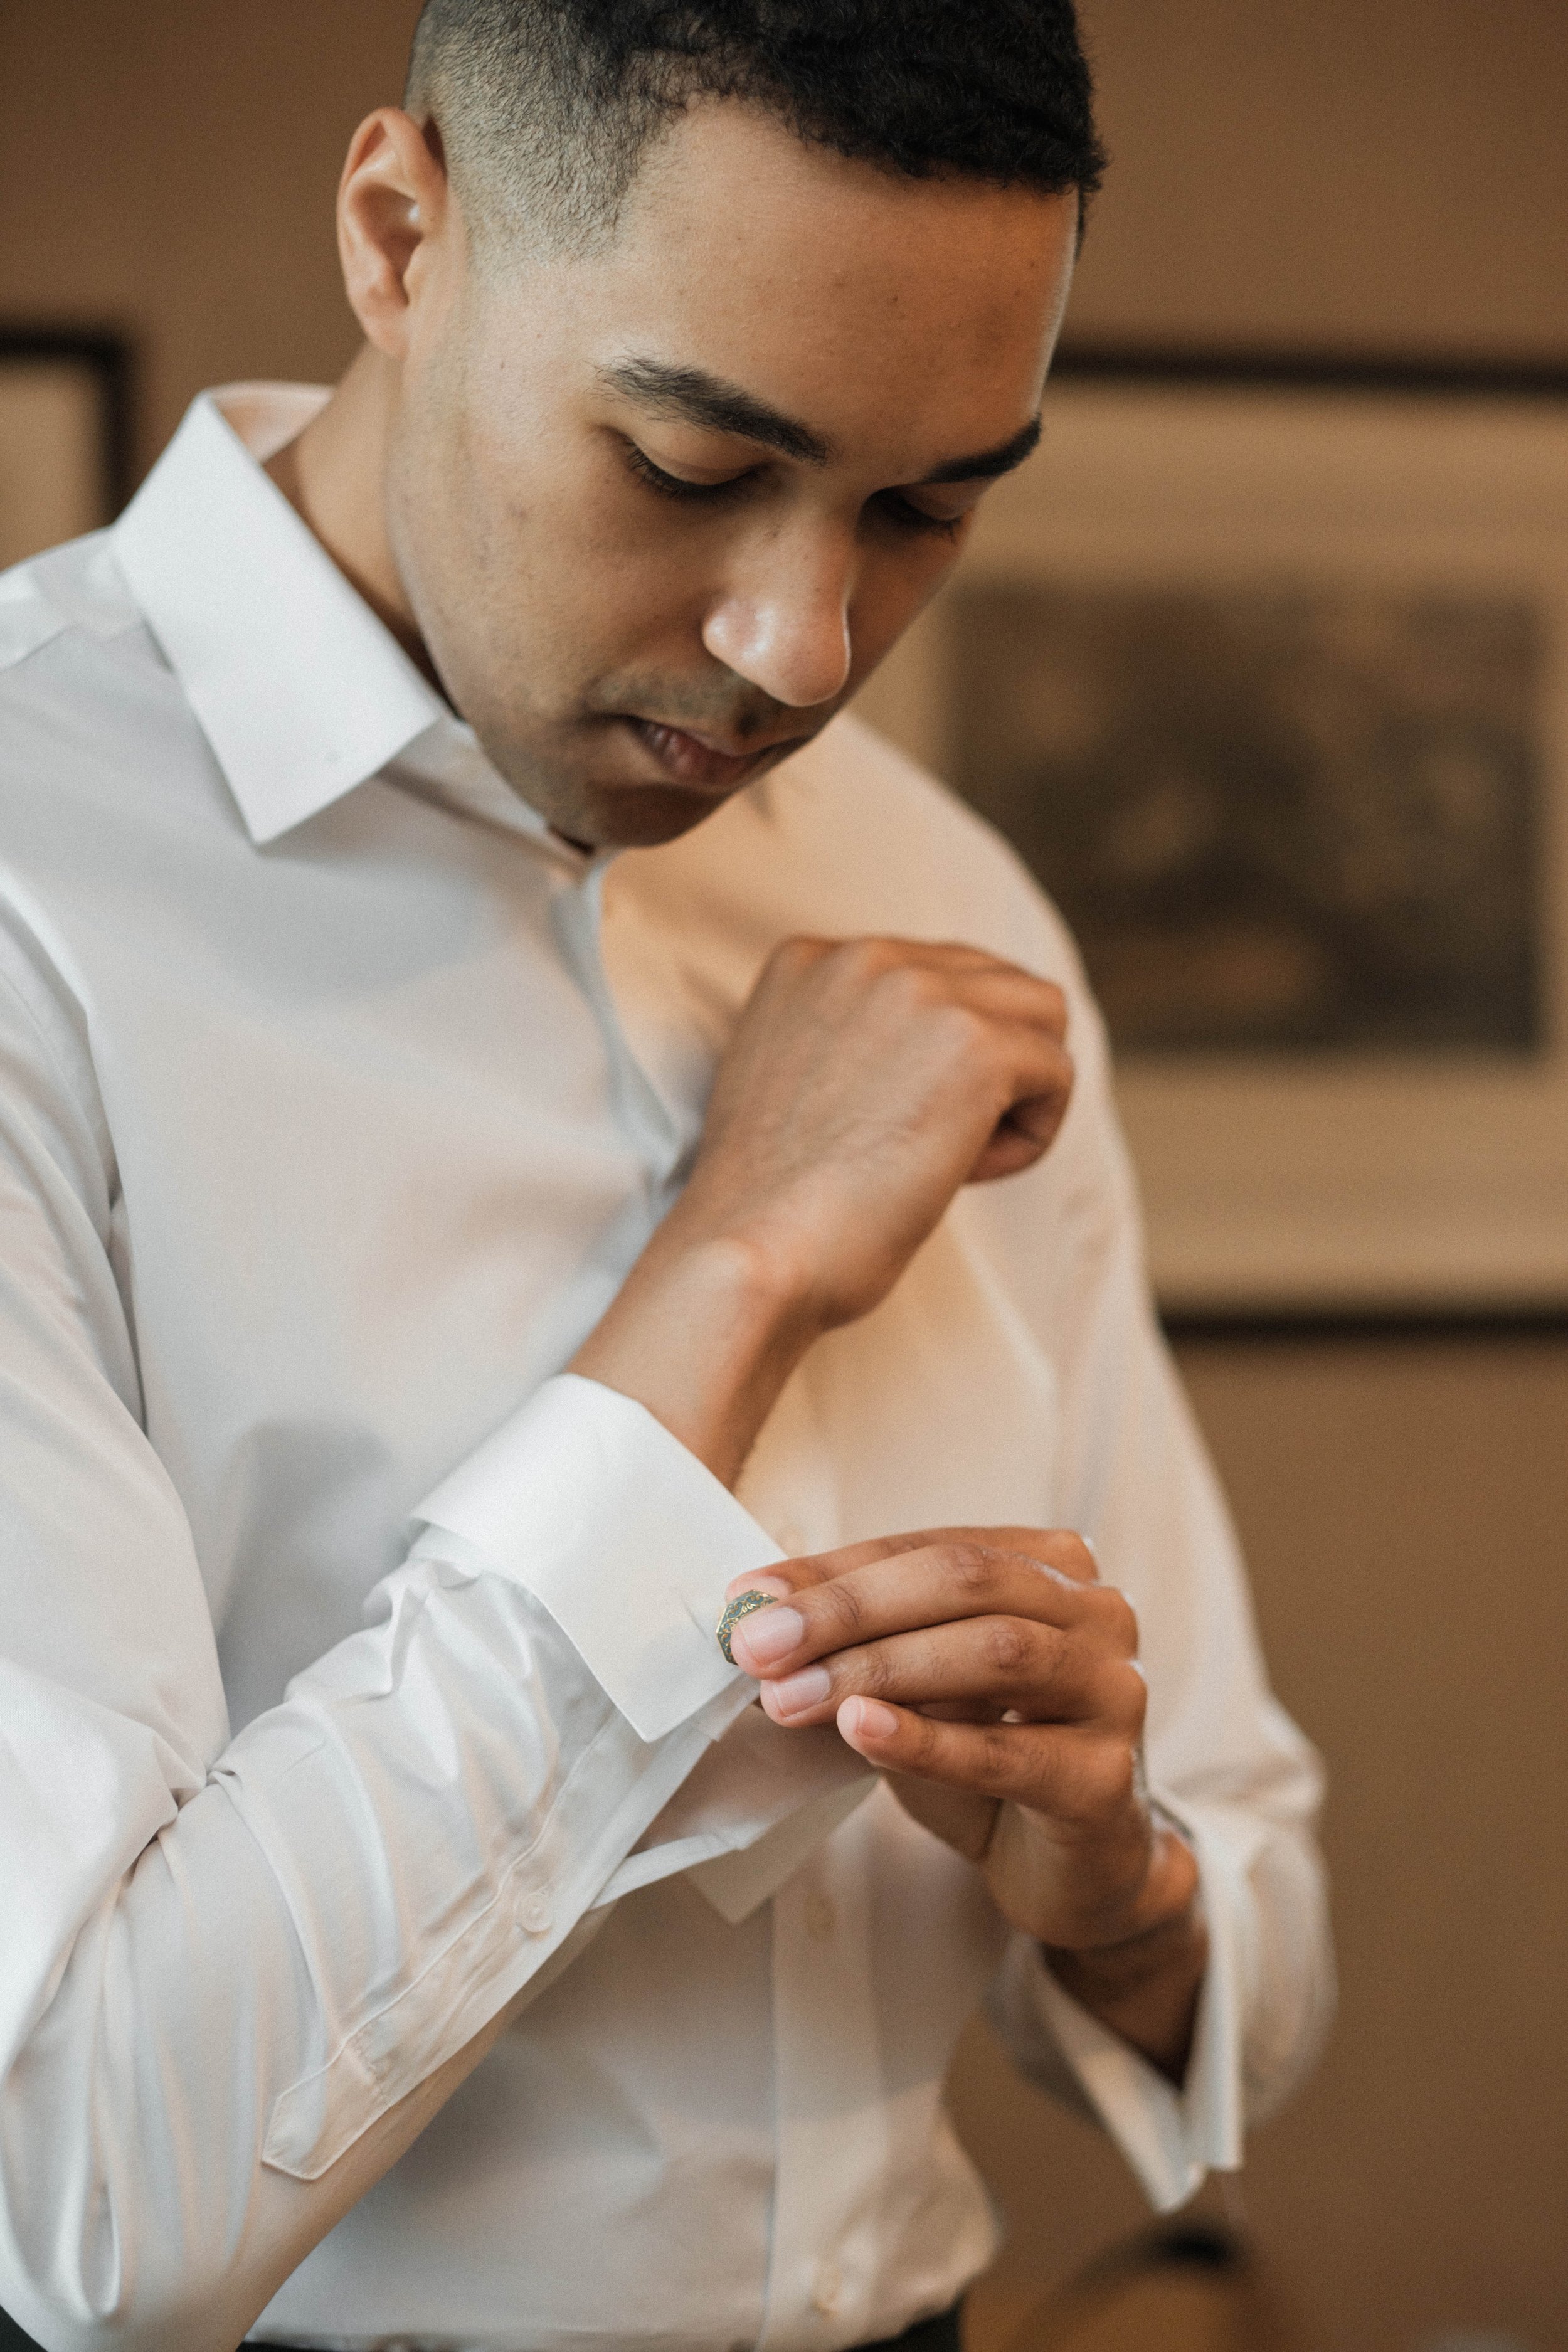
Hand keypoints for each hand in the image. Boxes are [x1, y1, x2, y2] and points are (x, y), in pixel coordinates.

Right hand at [571, 939, 1072, 1482]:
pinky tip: (966, 1175)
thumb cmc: (772, 1205)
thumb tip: (943, 1048)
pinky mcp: (975, 1046)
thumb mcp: (794, 1080)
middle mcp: (863, 955)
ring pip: (1041, 1015)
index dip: (934, 1057)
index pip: (934, 972)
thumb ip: (852, 1036)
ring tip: (955, 1155)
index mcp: (810, 959)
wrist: (753, 1255)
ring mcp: (921, 992)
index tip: (885, 1121)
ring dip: (1018, 1090)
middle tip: (927, 1145)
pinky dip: (1030, 1135)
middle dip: (989, 1064)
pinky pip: (1057, 1073)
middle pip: (996, 981)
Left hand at [724, 1526, 1205, 2078]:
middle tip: (758, 1645)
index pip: (929, 1548)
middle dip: (849, 1610)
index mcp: (1053, 1566)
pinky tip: (860, 1730)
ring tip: (791, 1694)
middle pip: (965, 1582)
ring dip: (878, 1669)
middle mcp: (1098, 1612)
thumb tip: (753, 1612)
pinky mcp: (1105, 1777)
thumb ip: (862, 1642)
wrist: (1078, 1868)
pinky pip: (1008, 1752)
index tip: (747, 1599)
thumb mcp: (920, 1685)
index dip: (834, 1571)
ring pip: (995, 1652)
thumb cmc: (991, 1756)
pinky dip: (927, 1740)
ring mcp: (1114, 1691)